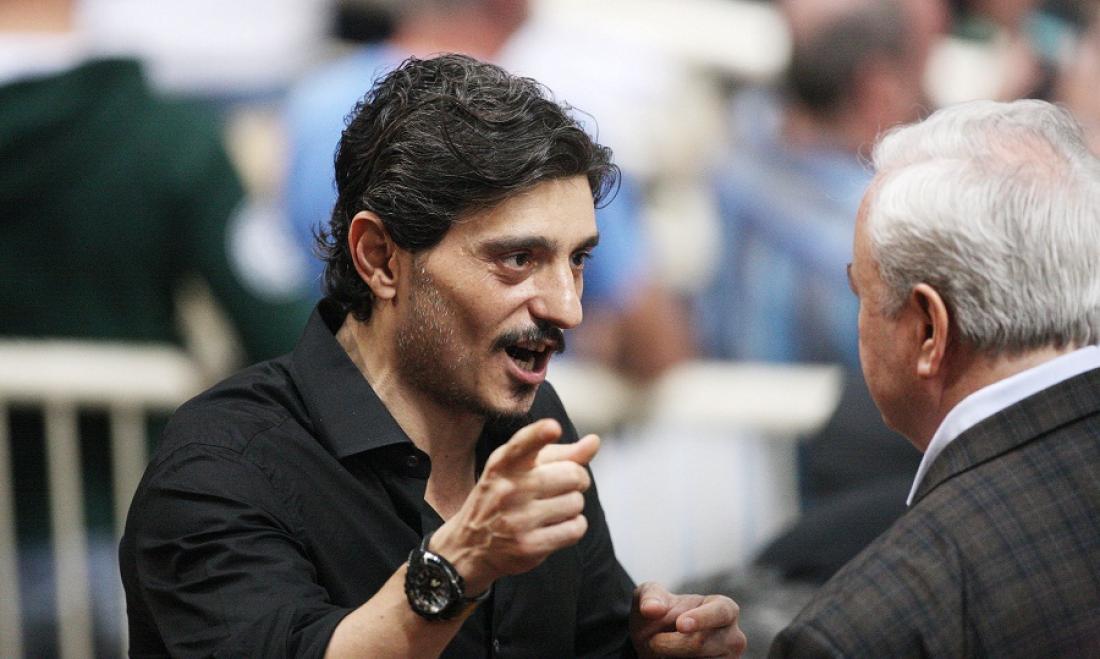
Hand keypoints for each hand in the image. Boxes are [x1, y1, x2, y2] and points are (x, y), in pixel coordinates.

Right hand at [430, 418, 598, 593]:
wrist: (469, 547)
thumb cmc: (502, 498)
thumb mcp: (518, 470)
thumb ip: (558, 454)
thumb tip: (595, 442)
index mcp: (503, 464)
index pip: (522, 444)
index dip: (539, 435)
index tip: (553, 427)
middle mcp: (508, 489)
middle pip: (573, 475)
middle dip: (578, 480)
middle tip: (564, 486)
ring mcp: (517, 520)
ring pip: (576, 503)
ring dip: (572, 506)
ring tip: (552, 509)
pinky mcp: (528, 547)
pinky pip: (575, 529)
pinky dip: (574, 527)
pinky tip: (556, 527)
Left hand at [630, 581, 745, 657]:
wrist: (658, 641)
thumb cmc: (661, 613)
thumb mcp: (652, 598)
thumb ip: (651, 598)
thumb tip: (651, 608)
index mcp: (724, 608)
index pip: (720, 612)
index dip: (700, 618)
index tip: (680, 624)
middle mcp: (733, 637)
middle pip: (700, 644)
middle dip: (670, 644)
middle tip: (653, 642)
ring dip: (672, 658)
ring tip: (665, 650)